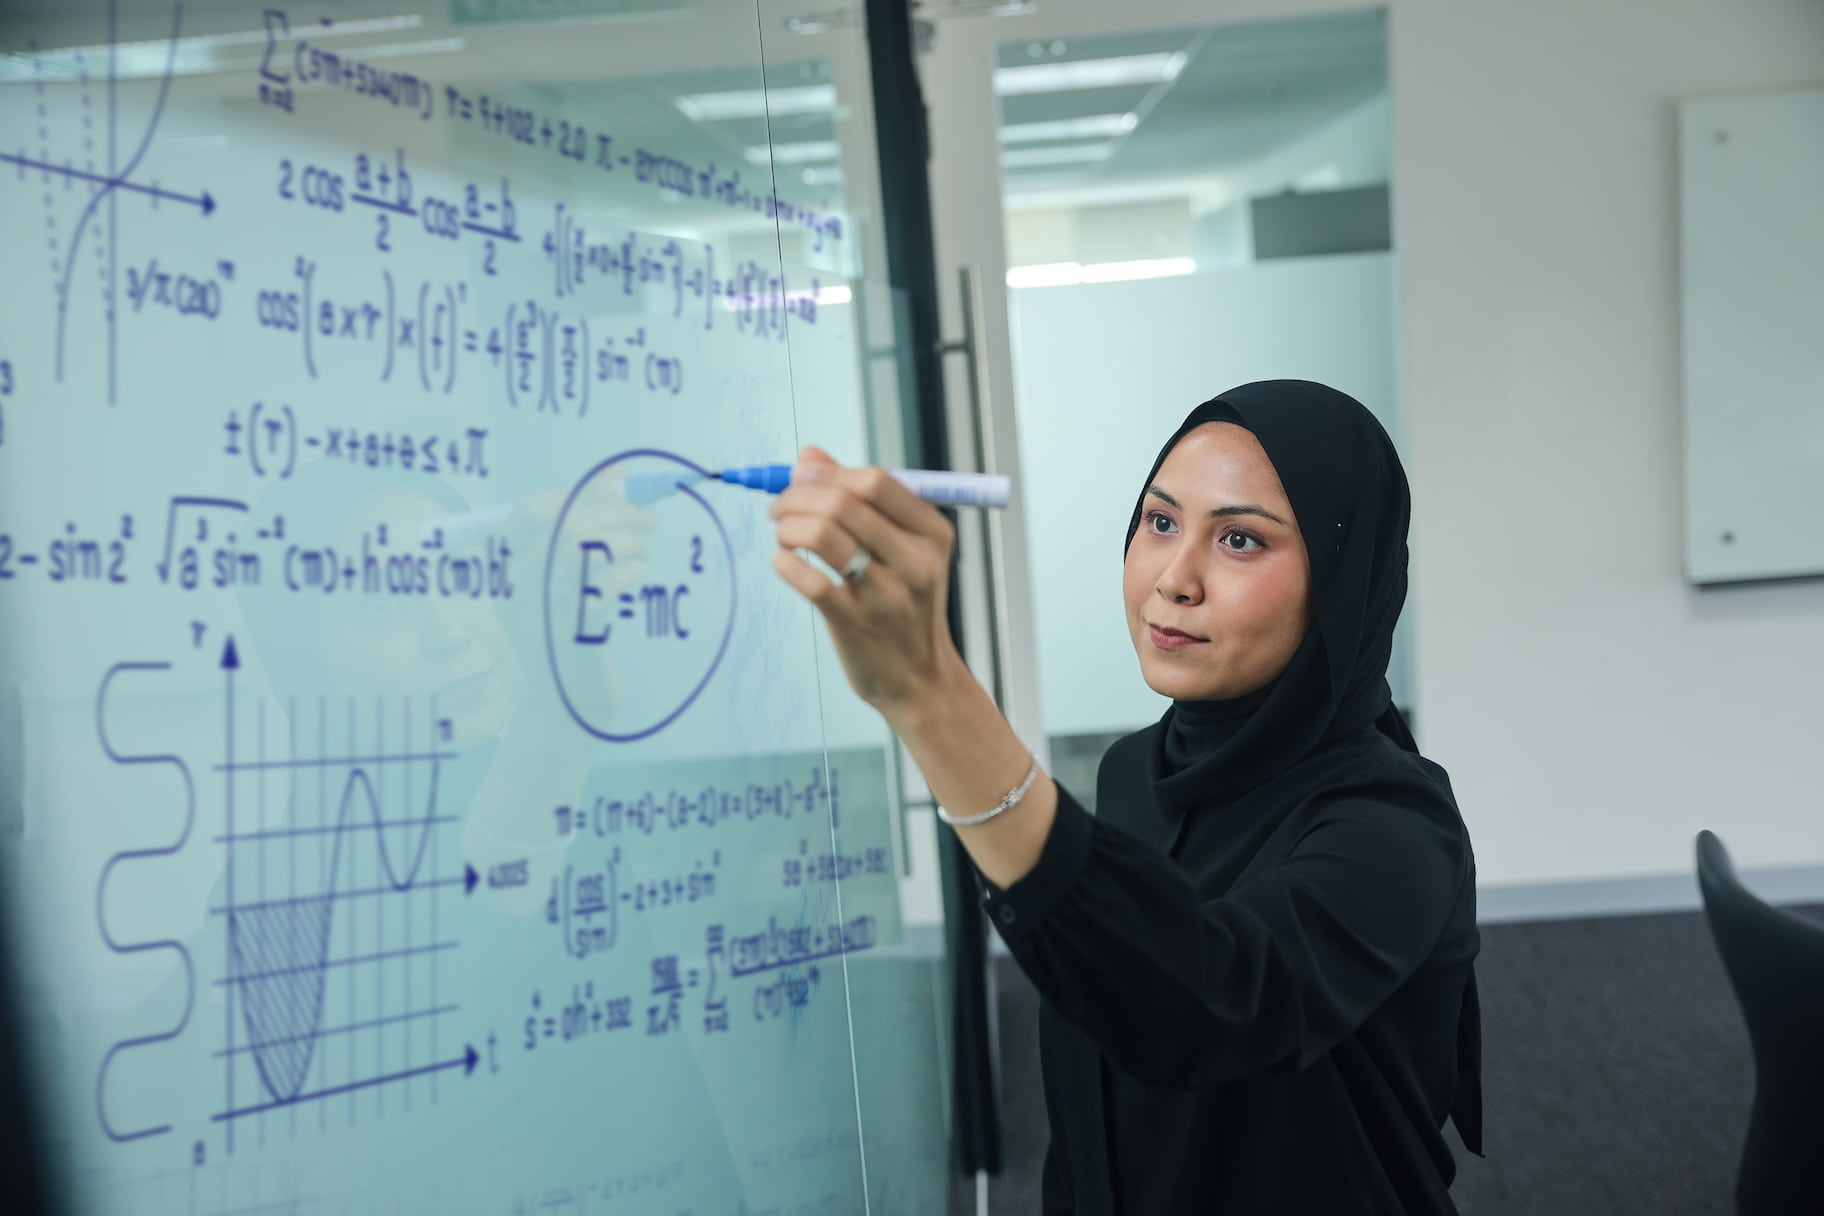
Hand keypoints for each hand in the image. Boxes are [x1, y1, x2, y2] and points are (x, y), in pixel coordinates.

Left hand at [769, 446, 962, 715]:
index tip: (801, 476)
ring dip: (789, 526)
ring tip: (782, 533)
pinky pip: (809, 581)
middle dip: (798, 496)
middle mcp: (916, 562)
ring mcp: (887, 595)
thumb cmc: (905, 606)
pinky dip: (785, 563)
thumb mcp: (902, 550)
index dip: (829, 472)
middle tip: (779, 506)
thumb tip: (808, 456)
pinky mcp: (856, 624)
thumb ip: (859, 499)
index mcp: (933, 534)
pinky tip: (782, 561)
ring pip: (824, 535)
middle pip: (845, 503)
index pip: (876, 482)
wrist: (919, 678)